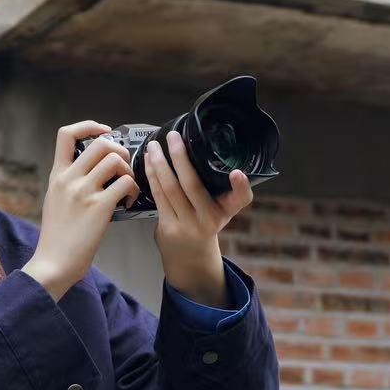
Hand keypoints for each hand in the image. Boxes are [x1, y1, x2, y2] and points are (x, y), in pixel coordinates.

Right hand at [23, 121, 137, 301]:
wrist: (52, 263)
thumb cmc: (56, 238)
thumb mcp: (54, 201)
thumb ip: (68, 182)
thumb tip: (92, 171)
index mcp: (57, 175)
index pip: (66, 134)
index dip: (90, 126)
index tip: (105, 132)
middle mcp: (69, 179)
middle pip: (100, 143)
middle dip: (119, 150)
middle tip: (123, 166)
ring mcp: (83, 192)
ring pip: (115, 160)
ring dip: (128, 171)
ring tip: (127, 187)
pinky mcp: (99, 208)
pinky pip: (125, 183)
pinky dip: (133, 190)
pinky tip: (128, 202)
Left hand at [144, 129, 254, 306]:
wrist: (189, 254)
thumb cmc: (207, 222)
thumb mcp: (225, 209)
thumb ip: (230, 189)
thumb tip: (223, 160)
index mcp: (225, 212)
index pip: (240, 200)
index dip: (240, 186)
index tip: (237, 172)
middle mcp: (208, 220)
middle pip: (192, 185)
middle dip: (180, 158)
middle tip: (173, 136)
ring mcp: (186, 225)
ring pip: (170, 189)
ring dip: (159, 164)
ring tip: (154, 145)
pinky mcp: (167, 226)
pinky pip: (158, 196)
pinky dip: (151, 176)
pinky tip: (148, 162)